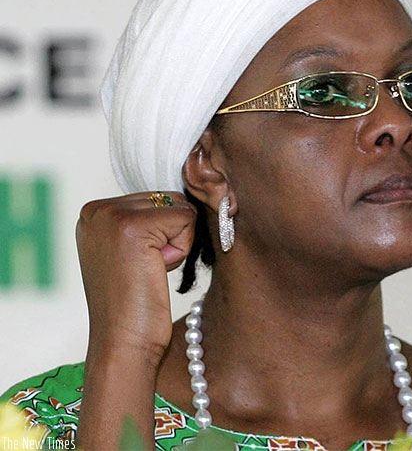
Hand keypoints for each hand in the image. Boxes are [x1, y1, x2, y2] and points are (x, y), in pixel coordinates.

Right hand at [76, 191, 197, 362]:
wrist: (122, 343)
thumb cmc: (135, 304)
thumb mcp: (132, 251)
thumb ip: (148, 220)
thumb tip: (193, 191)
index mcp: (94, 212)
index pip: (159, 198)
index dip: (164, 233)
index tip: (141, 264)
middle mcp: (97, 208)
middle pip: (171, 198)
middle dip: (172, 235)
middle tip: (147, 269)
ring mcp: (111, 215)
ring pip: (181, 207)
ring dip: (177, 242)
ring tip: (150, 270)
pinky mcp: (132, 226)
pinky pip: (187, 218)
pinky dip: (181, 248)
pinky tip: (156, 270)